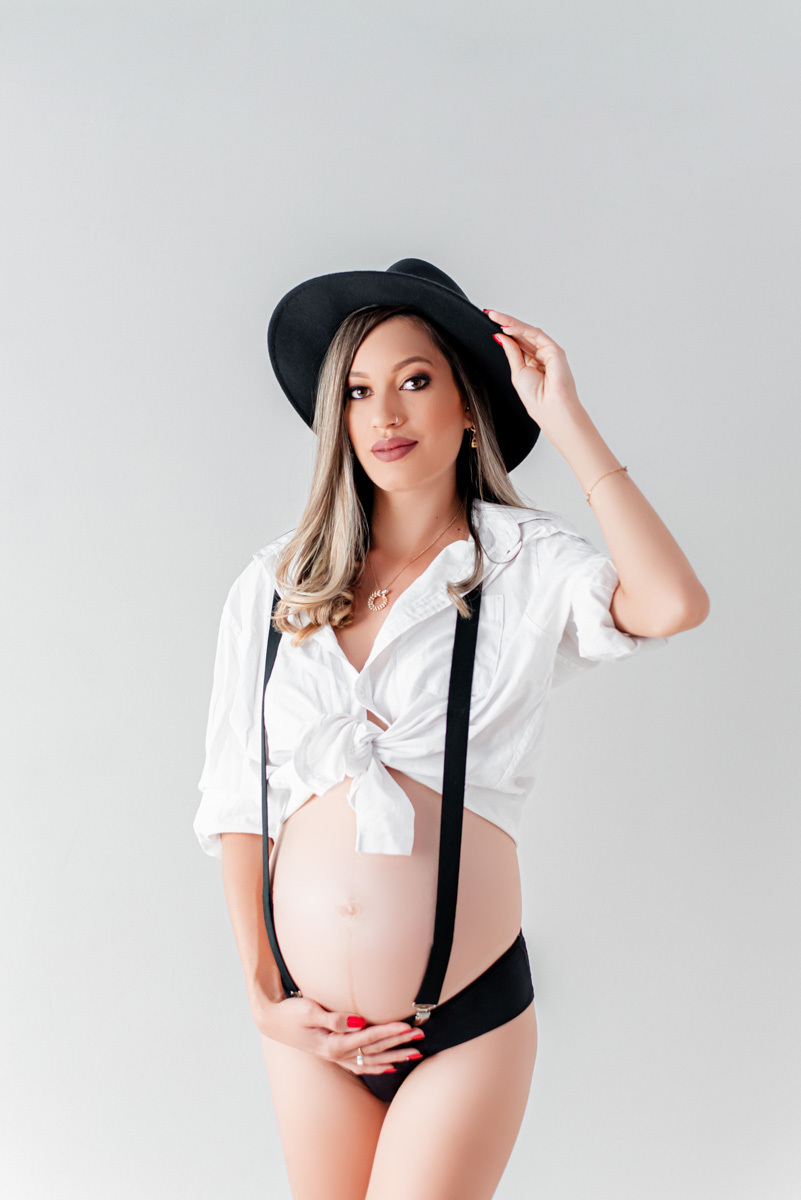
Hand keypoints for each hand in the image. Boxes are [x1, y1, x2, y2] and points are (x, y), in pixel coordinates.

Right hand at [251, 990, 425, 1076]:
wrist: (271, 1020)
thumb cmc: (290, 1012)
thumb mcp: (309, 1011)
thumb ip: (334, 1018)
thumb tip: (358, 1021)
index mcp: (333, 1044)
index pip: (368, 1038)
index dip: (389, 1032)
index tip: (408, 1027)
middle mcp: (337, 1054)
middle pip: (374, 1051)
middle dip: (398, 1044)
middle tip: (420, 1037)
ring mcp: (335, 1056)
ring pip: (371, 1060)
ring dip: (394, 1056)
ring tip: (415, 1053)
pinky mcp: (333, 1053)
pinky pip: (360, 1065)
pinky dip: (377, 1066)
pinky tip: (389, 1067)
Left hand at [486, 309, 583, 435]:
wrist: (550, 409)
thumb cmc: (536, 398)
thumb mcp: (517, 372)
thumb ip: (511, 352)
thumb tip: (501, 336)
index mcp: (532, 362)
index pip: (517, 341)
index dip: (504, 331)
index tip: (489, 322)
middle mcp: (541, 355)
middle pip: (521, 334)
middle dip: (505, 322)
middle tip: (489, 313)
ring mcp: (549, 351)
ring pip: (528, 332)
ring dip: (511, 323)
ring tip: (495, 317)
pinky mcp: (554, 350)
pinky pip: (536, 335)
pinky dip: (521, 330)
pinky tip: (508, 328)